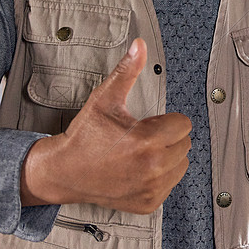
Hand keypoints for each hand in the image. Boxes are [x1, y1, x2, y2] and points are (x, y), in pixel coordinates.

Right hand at [20, 39, 191, 213]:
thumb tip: (140, 45)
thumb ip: (127, 71)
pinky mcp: (148, 203)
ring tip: (141, 153)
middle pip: (185, 144)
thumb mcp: (104, 100)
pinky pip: (171, 184)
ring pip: (181, 165)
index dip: (166, 120)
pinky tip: (139, 170)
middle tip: (141, 138)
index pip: (183, 124)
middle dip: (168, 137)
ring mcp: (151, 188)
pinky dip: (160, 177)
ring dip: (168, 157)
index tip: (147, 123)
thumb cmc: (84, 137)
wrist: (63, 172)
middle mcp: (153, 167)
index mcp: (147, 141)